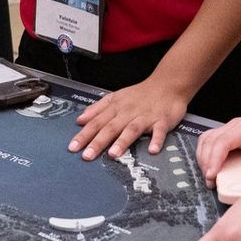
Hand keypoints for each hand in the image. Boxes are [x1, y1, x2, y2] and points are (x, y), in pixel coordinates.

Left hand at [69, 75, 189, 160]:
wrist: (168, 84)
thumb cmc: (141, 94)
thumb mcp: (116, 97)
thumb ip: (97, 108)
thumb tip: (80, 119)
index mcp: (116, 107)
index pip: (97, 122)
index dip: (84, 134)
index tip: (73, 147)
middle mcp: (129, 112)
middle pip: (111, 127)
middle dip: (98, 141)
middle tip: (87, 155)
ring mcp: (146, 116)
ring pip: (132, 129)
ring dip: (123, 141)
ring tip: (113, 154)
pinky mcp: (162, 120)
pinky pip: (159, 131)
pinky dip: (157, 140)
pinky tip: (152, 150)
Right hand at [197, 106, 240, 178]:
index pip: (224, 141)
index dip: (214, 158)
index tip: (212, 175)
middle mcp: (236, 125)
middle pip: (211, 141)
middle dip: (206, 163)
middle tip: (211, 182)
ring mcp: (231, 128)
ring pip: (206, 139)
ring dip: (203, 158)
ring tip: (209, 177)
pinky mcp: (229, 132)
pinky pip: (209, 140)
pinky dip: (205, 153)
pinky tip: (209, 166)